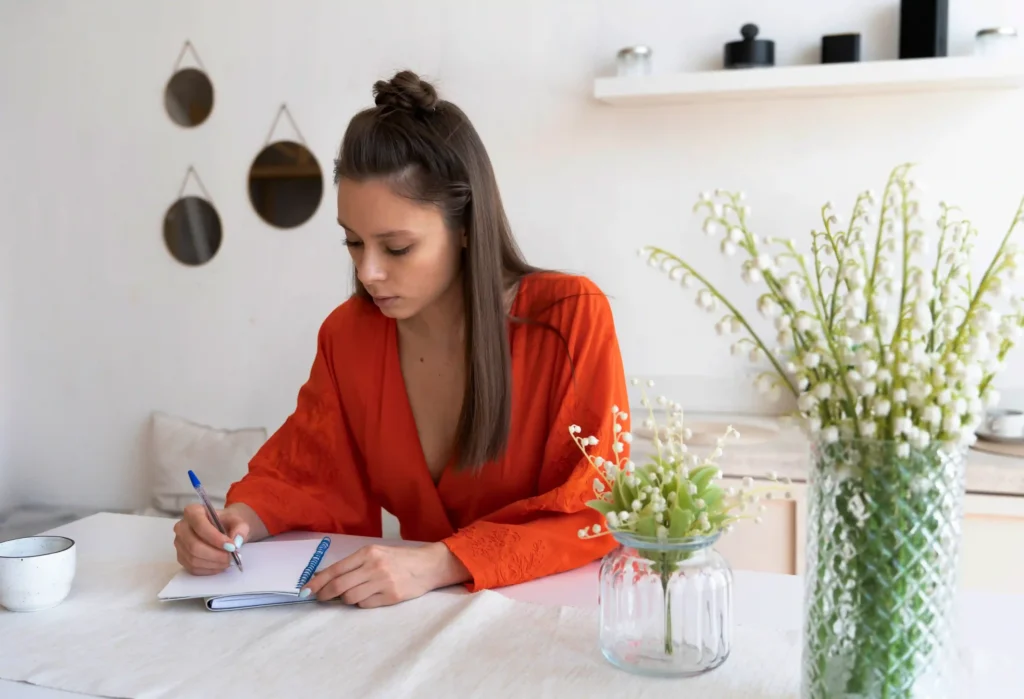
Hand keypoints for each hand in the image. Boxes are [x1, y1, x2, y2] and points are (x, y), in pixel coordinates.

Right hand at [173, 504, 253, 574]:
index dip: (215, 538)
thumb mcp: (239, 520)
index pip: (200, 525)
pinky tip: (220, 565)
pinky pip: (192, 568)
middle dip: (215, 555)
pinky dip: (209, 569)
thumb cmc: (229, 522)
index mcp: (193, 512)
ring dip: (213, 563)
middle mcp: (181, 527)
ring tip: (228, 561)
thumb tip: (236, 542)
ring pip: (193, 559)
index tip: (232, 546)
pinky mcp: (181, 557)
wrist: (225, 528)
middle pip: (194, 545)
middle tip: (232, 557)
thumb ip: (241, 529)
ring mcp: (179, 543)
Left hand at [300, 542, 469, 607]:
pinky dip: (362, 603)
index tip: (305, 590)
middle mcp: (373, 567)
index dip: (317, 582)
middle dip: (325, 595)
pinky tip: (368, 597)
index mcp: (367, 553)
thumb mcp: (376, 554)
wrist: (428, 566)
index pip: (335, 570)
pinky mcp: (391, 597)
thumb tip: (326, 578)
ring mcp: (383, 583)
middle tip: (320, 598)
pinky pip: (365, 605)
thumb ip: (354, 565)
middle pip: (339, 586)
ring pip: (351, 598)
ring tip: (350, 595)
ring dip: (346, 600)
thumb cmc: (399, 559)